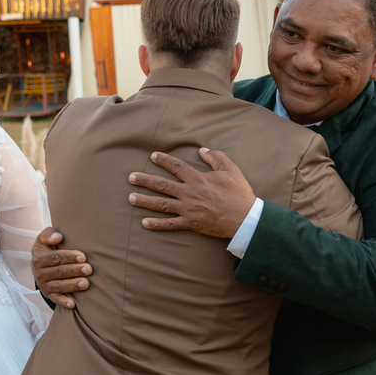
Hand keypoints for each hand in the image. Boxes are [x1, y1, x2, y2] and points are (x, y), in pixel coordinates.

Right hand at [31, 227, 91, 309]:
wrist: (39, 264)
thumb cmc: (48, 248)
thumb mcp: (44, 238)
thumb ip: (49, 234)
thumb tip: (58, 237)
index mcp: (39, 257)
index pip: (55, 257)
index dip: (69, 257)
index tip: (82, 257)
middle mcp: (39, 272)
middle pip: (59, 272)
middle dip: (74, 270)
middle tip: (88, 269)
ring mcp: (43, 284)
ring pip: (59, 286)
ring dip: (72, 285)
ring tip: (85, 283)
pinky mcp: (48, 294)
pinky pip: (55, 299)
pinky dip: (63, 302)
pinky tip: (72, 304)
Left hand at [128, 149, 255, 237]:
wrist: (245, 219)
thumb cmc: (239, 193)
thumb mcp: (231, 170)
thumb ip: (216, 157)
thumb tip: (202, 150)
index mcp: (198, 179)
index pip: (177, 167)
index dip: (164, 160)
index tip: (152, 156)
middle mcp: (190, 193)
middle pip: (162, 185)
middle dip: (145, 180)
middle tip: (131, 177)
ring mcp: (188, 209)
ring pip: (162, 204)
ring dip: (145, 201)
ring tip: (130, 198)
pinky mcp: (191, 223)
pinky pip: (170, 224)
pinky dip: (157, 224)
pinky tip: (144, 222)